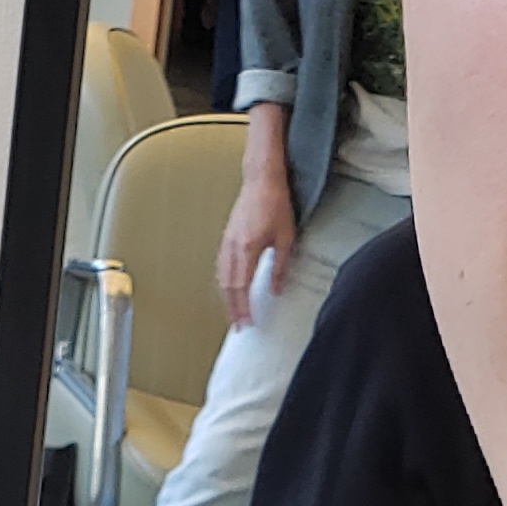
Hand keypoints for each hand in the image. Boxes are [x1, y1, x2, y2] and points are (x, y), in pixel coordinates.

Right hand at [219, 165, 294, 328]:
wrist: (261, 180)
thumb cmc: (275, 204)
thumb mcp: (285, 238)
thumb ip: (280, 267)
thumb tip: (275, 290)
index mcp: (247, 249)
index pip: (241, 286)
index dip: (243, 307)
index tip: (246, 322)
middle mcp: (232, 247)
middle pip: (227, 286)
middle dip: (232, 308)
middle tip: (237, 325)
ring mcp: (227, 242)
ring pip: (221, 276)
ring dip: (226, 297)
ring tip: (232, 312)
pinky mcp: (227, 237)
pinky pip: (221, 265)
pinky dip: (223, 282)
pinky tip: (228, 288)